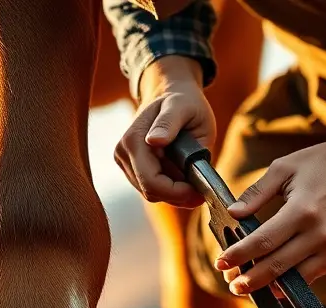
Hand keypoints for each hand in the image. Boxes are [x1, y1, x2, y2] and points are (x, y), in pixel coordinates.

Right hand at [114, 56, 213, 208]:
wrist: (171, 95)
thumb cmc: (183, 101)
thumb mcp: (183, 106)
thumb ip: (169, 123)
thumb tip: (154, 141)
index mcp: (133, 140)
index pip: (151, 182)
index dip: (177, 193)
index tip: (200, 192)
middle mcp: (122, 153)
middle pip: (151, 192)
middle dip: (178, 194)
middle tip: (202, 189)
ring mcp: (124, 162)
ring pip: (152, 193)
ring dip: (175, 190)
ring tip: (193, 172)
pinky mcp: (131, 169)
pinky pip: (153, 188)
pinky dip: (170, 186)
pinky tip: (182, 172)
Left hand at [214, 134, 325, 295]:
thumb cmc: (323, 163)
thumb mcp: (284, 168)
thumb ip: (256, 193)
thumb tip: (232, 213)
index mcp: (303, 210)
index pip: (262, 242)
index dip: (238, 256)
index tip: (221, 263)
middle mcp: (320, 234)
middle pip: (276, 267)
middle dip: (249, 280)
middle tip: (231, 284)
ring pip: (295, 280)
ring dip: (270, 287)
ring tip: (248, 286)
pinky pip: (312, 276)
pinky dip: (292, 281)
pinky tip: (275, 280)